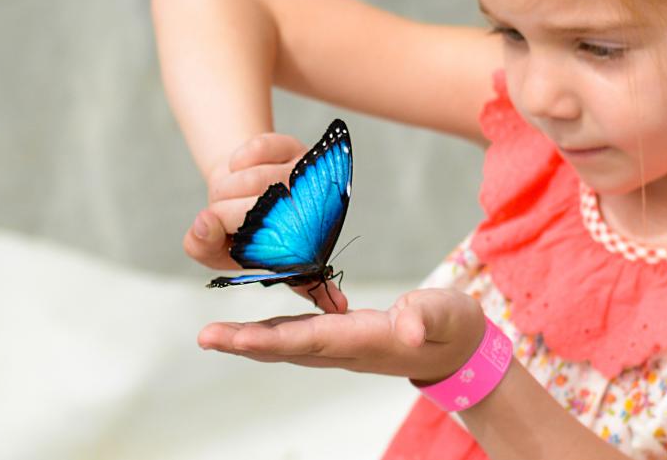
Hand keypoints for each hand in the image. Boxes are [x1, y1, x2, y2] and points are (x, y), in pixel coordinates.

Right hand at [183, 133, 346, 311]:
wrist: (239, 184)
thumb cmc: (233, 223)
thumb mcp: (214, 246)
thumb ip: (203, 247)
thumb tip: (204, 222)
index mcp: (299, 249)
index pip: (275, 250)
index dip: (241, 240)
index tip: (223, 235)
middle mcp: (314, 213)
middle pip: (262, 210)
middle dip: (224, 211)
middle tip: (218, 213)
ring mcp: (308, 179)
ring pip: (255, 180)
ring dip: (225, 187)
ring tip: (226, 194)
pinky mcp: (296, 149)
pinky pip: (260, 149)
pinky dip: (237, 160)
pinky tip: (238, 169)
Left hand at [198, 288, 485, 382]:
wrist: (460, 350)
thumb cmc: (454, 326)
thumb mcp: (447, 314)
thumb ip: (428, 316)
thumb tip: (410, 327)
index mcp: (367, 340)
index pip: (311, 339)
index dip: (270, 339)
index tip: (233, 338)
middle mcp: (348, 350)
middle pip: (289, 349)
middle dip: (245, 343)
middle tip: (206, 337)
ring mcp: (346, 349)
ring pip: (291, 347)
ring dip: (252, 342)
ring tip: (216, 335)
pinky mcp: (347, 341)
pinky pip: (302, 340)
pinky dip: (274, 335)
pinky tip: (256, 329)